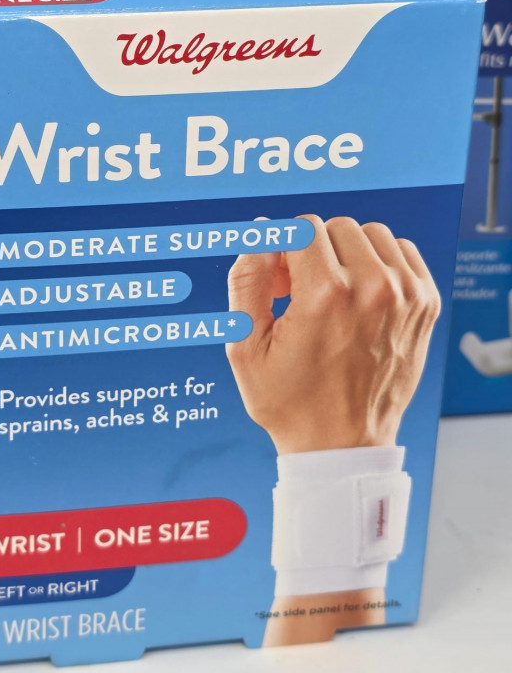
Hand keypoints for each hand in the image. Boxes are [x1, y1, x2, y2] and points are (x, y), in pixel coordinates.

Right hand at [226, 215, 439, 454]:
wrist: (343, 445)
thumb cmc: (290, 401)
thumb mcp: (245, 347)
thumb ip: (247, 280)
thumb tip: (262, 232)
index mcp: (325, 296)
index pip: (302, 227)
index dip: (282, 250)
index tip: (279, 283)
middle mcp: (372, 289)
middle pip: (335, 227)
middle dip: (312, 251)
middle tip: (302, 292)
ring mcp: (406, 296)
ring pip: (370, 234)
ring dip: (347, 254)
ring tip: (333, 293)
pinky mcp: (426, 304)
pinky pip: (402, 251)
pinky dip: (380, 263)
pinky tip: (362, 296)